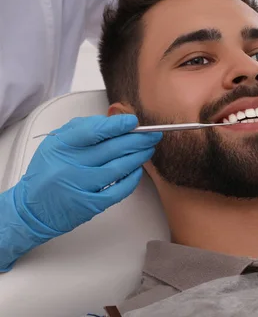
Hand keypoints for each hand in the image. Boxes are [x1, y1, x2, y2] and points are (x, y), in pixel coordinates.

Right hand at [10, 114, 160, 234]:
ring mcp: (82, 186)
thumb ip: (83, 130)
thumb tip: (115, 123)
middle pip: (113, 148)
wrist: (32, 209)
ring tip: (148, 149)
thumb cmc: (48, 172)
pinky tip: (137, 170)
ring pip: (119, 167)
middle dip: (138, 140)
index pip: (94, 131)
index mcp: (61, 146)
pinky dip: (132, 178)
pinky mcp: (91, 204)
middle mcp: (70, 165)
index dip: (118, 125)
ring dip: (139, 157)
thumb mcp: (56, 144)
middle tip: (152, 135)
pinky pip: (119, 189)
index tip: (134, 122)